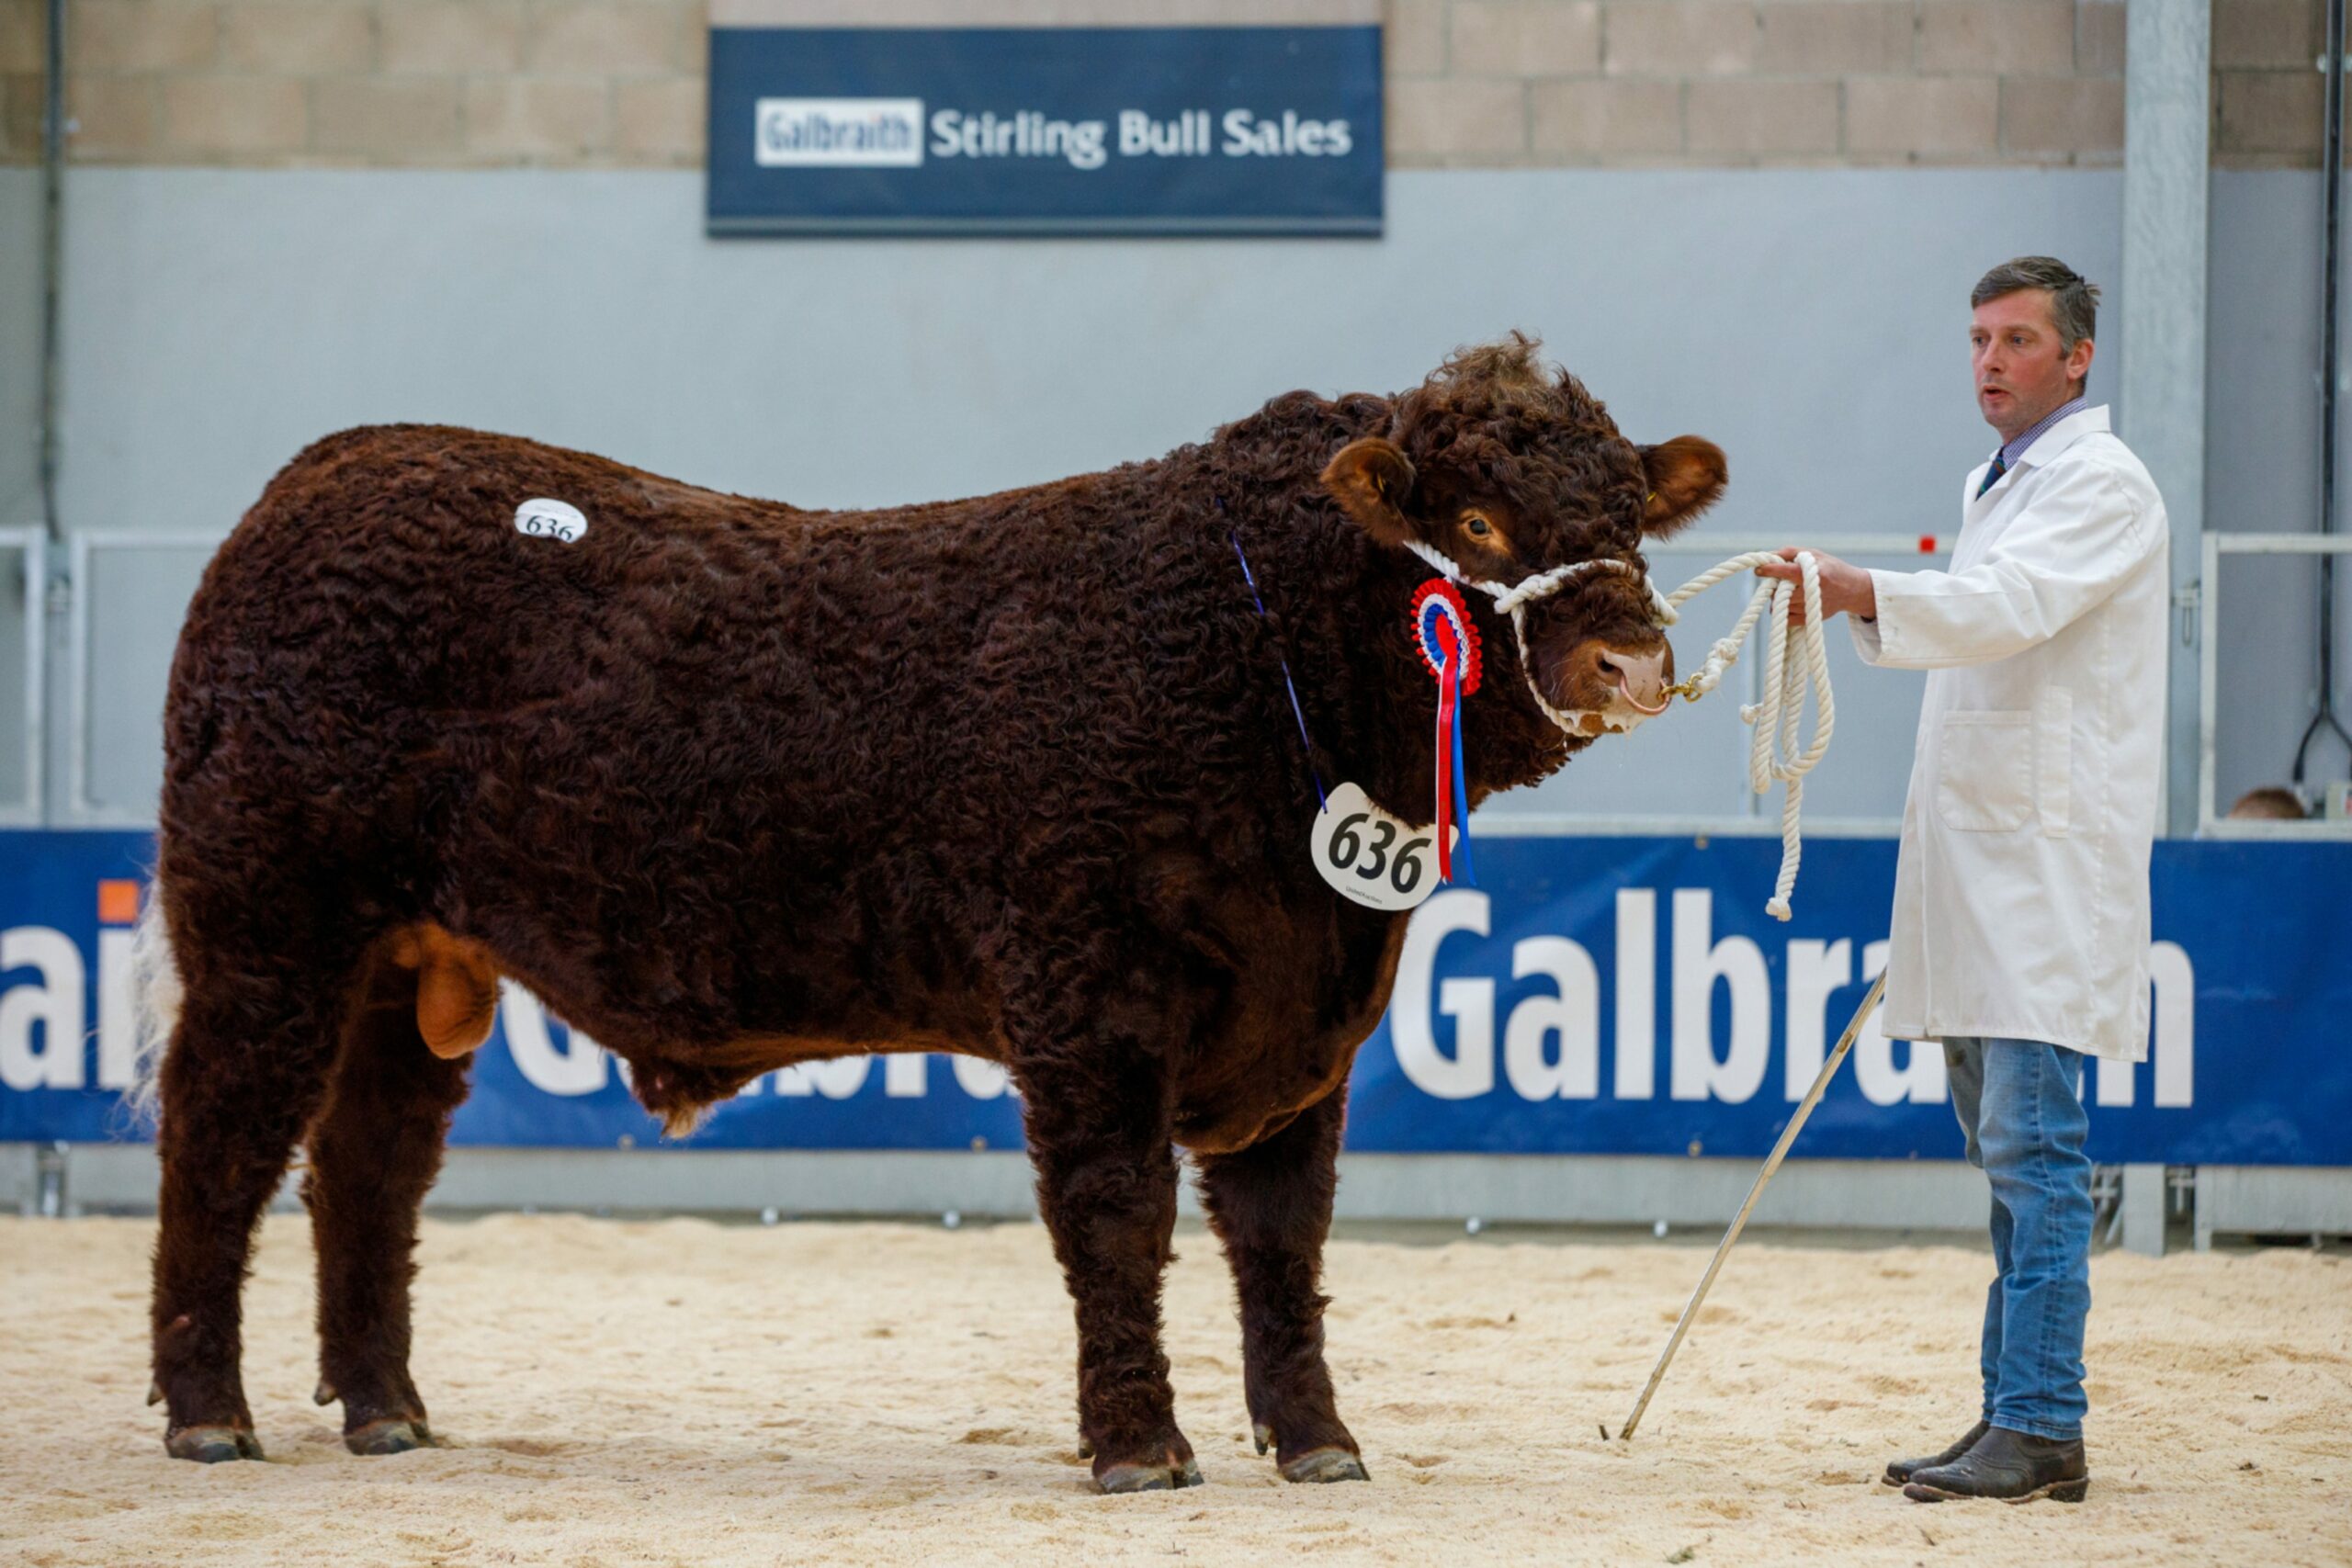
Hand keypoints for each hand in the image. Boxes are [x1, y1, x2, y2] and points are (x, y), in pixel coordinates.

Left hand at [1755, 547, 1875, 623]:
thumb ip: (1790, 552)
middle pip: (1780, 592)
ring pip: (1781, 606)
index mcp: (1814, 572)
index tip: (1758, 570)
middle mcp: (1812, 591)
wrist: (1852, 590)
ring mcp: (1811, 607)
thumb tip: (1768, 555)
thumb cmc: (1830, 568)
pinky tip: (1791, 602)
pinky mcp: (1810, 618)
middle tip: (1779, 581)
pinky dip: (1784, 611)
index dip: (1771, 570)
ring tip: (1789, 591)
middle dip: (1775, 586)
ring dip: (1778, 599)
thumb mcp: (1814, 554)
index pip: (1787, 572)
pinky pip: (1786, 618)